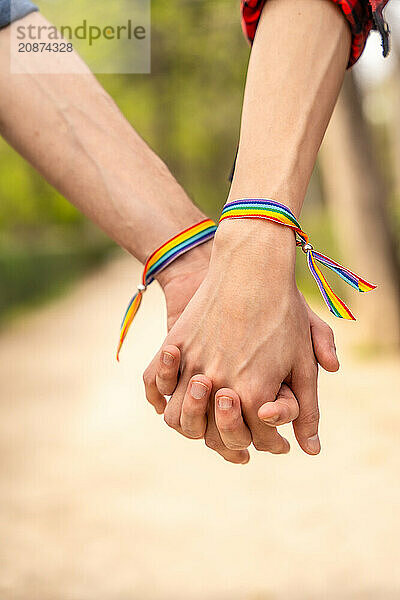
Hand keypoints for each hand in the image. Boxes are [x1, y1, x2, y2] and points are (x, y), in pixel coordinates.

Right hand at [145, 220, 338, 461]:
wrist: (251, 265)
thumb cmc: (283, 312)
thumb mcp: (302, 360)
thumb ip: (307, 409)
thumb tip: (312, 450)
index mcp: (254, 393)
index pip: (256, 439)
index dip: (269, 443)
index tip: (275, 441)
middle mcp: (218, 386)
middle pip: (213, 437)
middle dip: (231, 442)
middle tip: (241, 433)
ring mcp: (191, 366)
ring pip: (178, 419)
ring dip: (192, 425)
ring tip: (206, 418)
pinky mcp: (174, 346)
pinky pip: (156, 383)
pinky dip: (162, 396)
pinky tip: (175, 394)